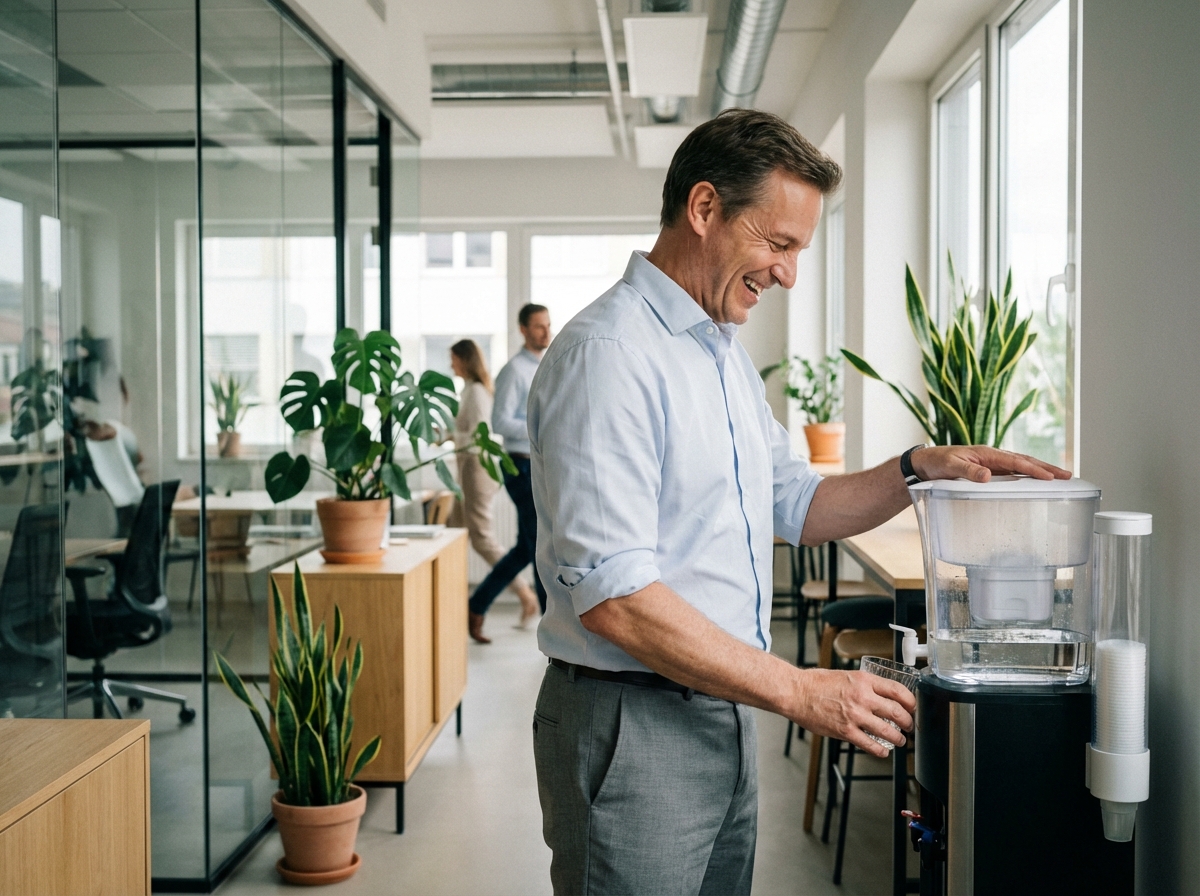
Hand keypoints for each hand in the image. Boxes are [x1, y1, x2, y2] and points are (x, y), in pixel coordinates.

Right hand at [790, 668, 915, 758]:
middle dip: (908, 722)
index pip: (898, 690)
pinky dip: (880, 751)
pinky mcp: (845, 731)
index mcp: (864, 680)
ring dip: (898, 738)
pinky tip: (883, 751)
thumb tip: (880, 694)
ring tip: (899, 741)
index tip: (912, 707)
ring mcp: (855, 715)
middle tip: (909, 726)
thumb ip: (864, 685)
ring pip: (888, 731)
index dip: (911, 702)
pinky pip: (870, 745)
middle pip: (897, 712)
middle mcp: (862, 697)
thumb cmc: (816, 683)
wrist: (796, 693)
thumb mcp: (846, 675)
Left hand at [911, 445, 1070, 483]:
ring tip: (1061, 477)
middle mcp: (994, 456)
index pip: (1016, 461)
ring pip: (1023, 464)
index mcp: (987, 453)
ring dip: (1042, 470)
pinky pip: (1015, 470)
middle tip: (1068, 475)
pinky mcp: (992, 468)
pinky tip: (1038, 481)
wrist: (927, 462)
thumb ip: (968, 472)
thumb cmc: (938, 462)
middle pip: (1025, 460)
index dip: (1033, 470)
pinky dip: (1029, 474)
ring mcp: (994, 462)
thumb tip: (987, 476)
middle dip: (1047, 467)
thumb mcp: (950, 467)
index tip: (1050, 477)